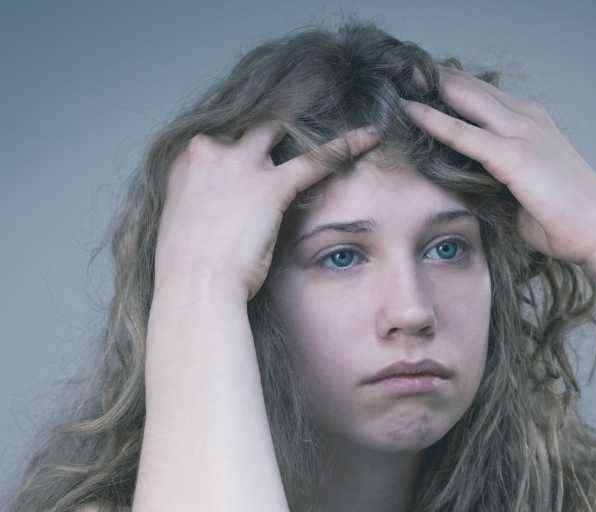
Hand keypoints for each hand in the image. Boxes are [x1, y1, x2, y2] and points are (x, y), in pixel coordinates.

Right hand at [154, 122, 380, 302]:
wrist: (193, 286)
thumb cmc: (190, 272)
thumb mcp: (188, 227)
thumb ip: (207, 206)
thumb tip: (225, 218)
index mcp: (186, 159)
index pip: (227, 136)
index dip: (251, 141)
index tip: (267, 143)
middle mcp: (210, 151)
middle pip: (253, 123)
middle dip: (278, 119)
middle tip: (306, 105)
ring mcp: (240, 165)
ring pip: (282, 127)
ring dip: (308, 118)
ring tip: (335, 101)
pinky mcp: (270, 186)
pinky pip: (316, 159)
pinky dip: (345, 147)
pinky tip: (369, 138)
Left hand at [401, 67, 595, 266]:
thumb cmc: (570, 223)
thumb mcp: (527, 197)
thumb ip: (498, 186)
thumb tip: (471, 193)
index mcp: (533, 125)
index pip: (484, 97)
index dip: (452, 89)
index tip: (419, 84)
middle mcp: (527, 119)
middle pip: (471, 87)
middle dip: (434, 78)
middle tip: (398, 70)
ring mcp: (522, 133)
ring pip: (465, 99)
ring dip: (428, 88)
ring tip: (393, 79)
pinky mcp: (514, 156)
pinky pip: (465, 133)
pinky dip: (435, 121)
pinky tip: (409, 111)